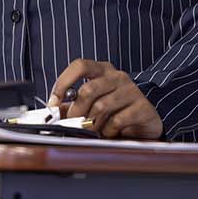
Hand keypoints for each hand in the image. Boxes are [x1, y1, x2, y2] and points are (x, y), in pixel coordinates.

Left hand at [48, 59, 162, 139]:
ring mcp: (132, 90)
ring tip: (94, 130)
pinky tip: (110, 132)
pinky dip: (108, 131)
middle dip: (76, 112)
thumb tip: (52, 111)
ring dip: (93, 124)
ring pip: (101, 107)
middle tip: (73, 125)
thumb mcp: (91, 104)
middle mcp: (117, 76)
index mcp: (103, 70)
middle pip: (88, 90)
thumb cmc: (115, 111)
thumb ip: (71, 105)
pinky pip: (117, 121)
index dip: (63, 83)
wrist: (145, 122)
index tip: (53, 102)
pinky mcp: (143, 107)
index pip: (80, 66)